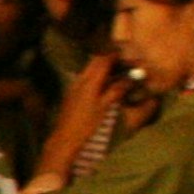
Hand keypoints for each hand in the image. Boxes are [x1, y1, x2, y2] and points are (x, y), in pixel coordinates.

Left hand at [31, 56, 122, 187]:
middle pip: (94, 61)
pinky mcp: (71, 94)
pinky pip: (85, 78)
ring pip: (88, 69)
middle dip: (108, 58)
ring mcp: (74, 86)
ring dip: (101, 67)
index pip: (103, 61)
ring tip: (115, 72)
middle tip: (122, 61)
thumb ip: (116, 91)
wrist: (65, 138)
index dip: (115, 56)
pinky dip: (95, 76)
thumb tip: (128, 79)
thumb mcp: (104, 108)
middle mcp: (80, 80)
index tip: (127, 55)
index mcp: (90, 82)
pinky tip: (103, 85)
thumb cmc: (86, 124)